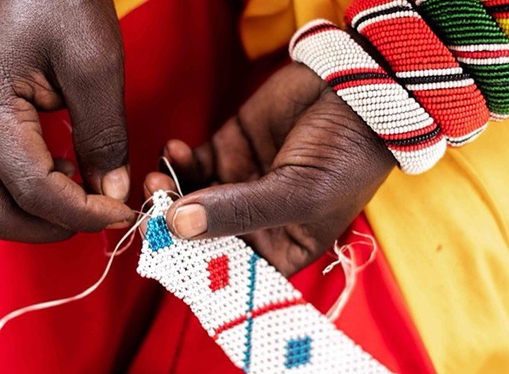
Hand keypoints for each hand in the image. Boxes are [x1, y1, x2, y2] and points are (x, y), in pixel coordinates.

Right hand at [0, 0, 133, 241]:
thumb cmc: (62, 2)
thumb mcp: (95, 67)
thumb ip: (103, 136)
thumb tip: (111, 192)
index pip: (33, 191)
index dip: (81, 213)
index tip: (122, 212)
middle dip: (49, 227)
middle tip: (99, 212)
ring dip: (29, 218)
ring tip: (76, 190)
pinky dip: (20, 198)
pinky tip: (60, 171)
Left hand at [144, 63, 395, 275]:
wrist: (358, 87)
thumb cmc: (346, 152)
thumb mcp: (299, 192)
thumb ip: (238, 211)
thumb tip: (176, 224)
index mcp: (284, 246)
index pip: (231, 271)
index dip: (196, 268)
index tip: (166, 254)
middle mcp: (258, 222)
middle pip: (202, 237)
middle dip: (172, 227)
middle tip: (150, 211)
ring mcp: (239, 185)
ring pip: (188, 200)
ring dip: (167, 192)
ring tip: (156, 178)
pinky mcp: (228, 149)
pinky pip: (190, 164)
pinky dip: (175, 161)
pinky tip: (173, 150)